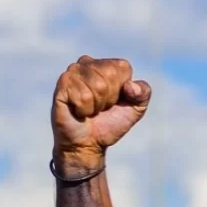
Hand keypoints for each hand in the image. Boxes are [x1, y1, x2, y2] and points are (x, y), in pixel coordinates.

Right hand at [51, 56, 151, 179]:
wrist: (88, 143)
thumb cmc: (111, 122)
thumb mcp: (136, 109)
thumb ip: (144, 93)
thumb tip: (130, 85)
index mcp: (108, 65)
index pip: (123, 67)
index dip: (123, 90)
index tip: (115, 101)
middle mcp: (88, 63)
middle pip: (110, 75)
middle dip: (110, 98)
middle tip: (101, 107)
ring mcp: (73, 71)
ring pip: (97, 85)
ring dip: (96, 105)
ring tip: (90, 109)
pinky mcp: (62, 83)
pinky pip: (83, 95)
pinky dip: (85, 109)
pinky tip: (79, 111)